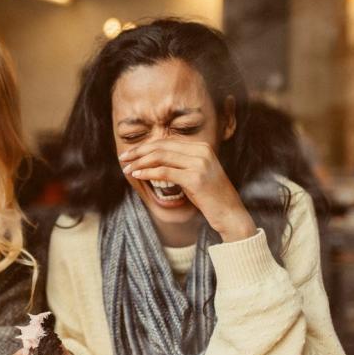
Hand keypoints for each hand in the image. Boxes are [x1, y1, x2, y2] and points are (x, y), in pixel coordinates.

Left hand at [119, 139, 255, 241]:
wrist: (230, 213)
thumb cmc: (210, 196)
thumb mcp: (195, 173)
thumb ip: (179, 163)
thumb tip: (151, 159)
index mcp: (202, 147)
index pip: (167, 141)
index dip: (146, 146)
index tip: (130, 153)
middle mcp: (202, 151)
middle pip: (162, 146)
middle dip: (139, 152)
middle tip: (123, 158)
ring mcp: (199, 164)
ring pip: (160, 157)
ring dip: (140, 162)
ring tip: (127, 168)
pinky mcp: (195, 178)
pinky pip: (164, 172)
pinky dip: (148, 173)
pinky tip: (137, 175)